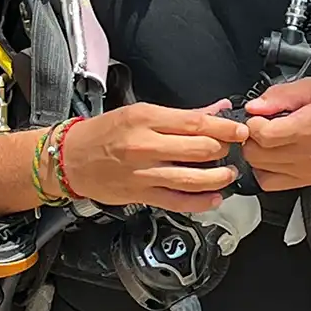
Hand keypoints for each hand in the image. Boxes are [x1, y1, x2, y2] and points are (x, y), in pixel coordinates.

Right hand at [60, 101, 246, 213]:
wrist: (70, 158)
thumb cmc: (104, 133)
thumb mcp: (140, 112)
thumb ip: (183, 114)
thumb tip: (218, 108)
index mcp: (146, 118)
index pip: (196, 122)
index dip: (224, 128)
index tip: (241, 131)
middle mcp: (145, 145)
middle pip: (199, 150)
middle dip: (224, 151)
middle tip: (233, 150)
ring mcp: (143, 173)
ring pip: (192, 179)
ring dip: (218, 178)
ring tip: (228, 174)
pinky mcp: (141, 195)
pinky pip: (177, 202)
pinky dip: (199, 202)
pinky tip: (213, 198)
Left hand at [242, 77, 310, 190]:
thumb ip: (282, 95)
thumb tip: (254, 106)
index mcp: (308, 127)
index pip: (262, 134)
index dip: (253, 122)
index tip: (258, 115)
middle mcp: (306, 154)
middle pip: (256, 154)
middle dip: (251, 138)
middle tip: (261, 125)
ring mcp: (306, 171)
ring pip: (260, 169)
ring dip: (257, 154)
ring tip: (268, 140)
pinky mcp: (308, 181)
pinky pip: (271, 184)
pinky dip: (265, 171)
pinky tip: (273, 156)